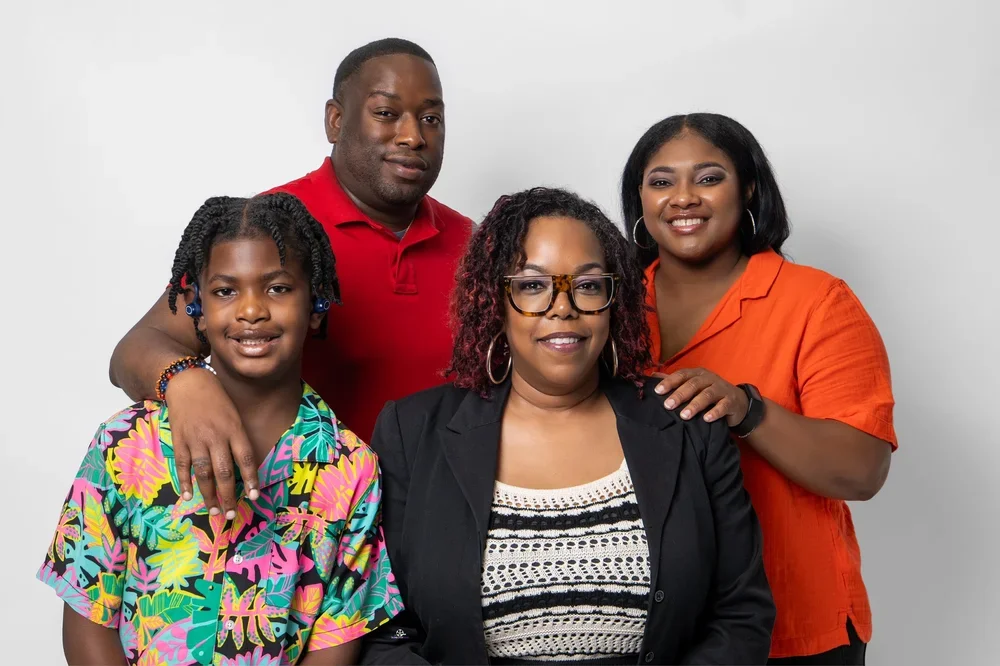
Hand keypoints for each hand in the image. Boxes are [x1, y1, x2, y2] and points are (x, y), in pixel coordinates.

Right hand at [164, 368, 258, 517]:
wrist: (188, 383)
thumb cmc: (217, 400)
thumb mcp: (235, 416)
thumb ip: (238, 439)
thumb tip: (244, 468)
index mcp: (234, 429)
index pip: (245, 458)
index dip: (251, 479)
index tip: (254, 497)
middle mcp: (216, 436)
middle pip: (224, 472)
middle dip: (228, 496)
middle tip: (231, 514)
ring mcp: (196, 439)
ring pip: (203, 473)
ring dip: (208, 494)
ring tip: (213, 510)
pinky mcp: (179, 441)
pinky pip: (183, 465)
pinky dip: (184, 482)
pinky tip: (188, 495)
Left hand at [653, 368, 749, 425]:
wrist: (737, 402)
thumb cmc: (710, 393)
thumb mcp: (693, 385)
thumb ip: (675, 381)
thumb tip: (653, 375)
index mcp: (697, 374)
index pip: (681, 375)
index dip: (669, 382)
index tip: (657, 391)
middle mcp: (709, 379)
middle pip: (693, 384)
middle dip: (680, 394)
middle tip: (668, 405)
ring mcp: (721, 389)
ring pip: (707, 395)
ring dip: (695, 405)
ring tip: (684, 415)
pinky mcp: (731, 401)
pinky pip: (723, 406)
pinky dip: (715, 412)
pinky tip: (706, 419)